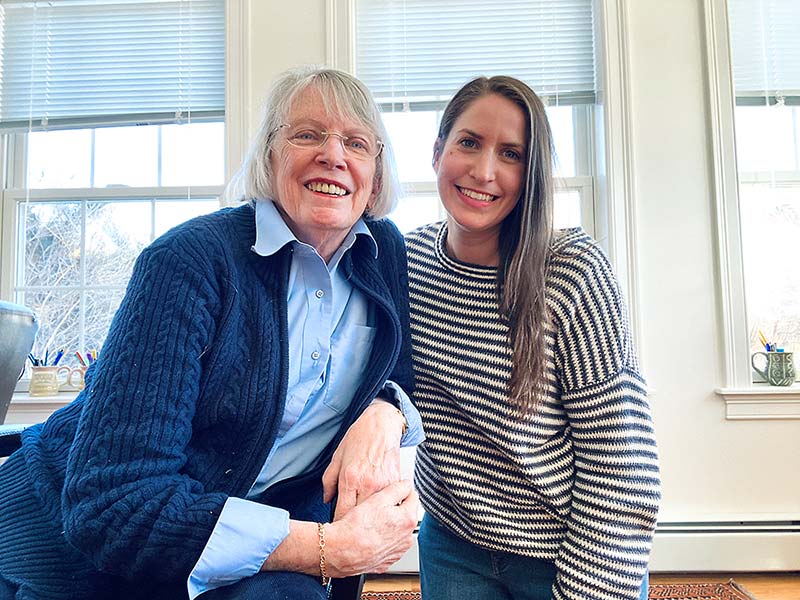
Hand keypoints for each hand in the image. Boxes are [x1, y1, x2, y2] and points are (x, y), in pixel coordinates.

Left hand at [322, 401, 405, 518]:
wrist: (382, 425)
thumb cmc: (359, 438)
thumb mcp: (337, 457)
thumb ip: (329, 481)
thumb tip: (326, 499)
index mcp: (349, 479)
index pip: (343, 513)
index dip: (339, 525)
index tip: (338, 529)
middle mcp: (367, 484)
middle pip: (360, 518)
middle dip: (355, 526)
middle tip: (351, 531)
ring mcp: (383, 484)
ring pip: (377, 513)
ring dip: (371, 520)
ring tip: (366, 524)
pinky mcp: (395, 482)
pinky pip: (389, 502)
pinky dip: (384, 507)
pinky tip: (379, 509)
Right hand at [325, 480, 418, 576]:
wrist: (342, 552)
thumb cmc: (357, 527)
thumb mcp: (378, 499)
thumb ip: (397, 489)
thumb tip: (406, 485)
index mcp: (408, 519)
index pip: (413, 497)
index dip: (401, 490)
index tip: (391, 491)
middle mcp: (407, 537)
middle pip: (406, 514)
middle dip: (395, 508)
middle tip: (377, 506)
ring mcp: (398, 550)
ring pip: (398, 530)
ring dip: (389, 524)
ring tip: (371, 522)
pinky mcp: (388, 559)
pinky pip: (389, 544)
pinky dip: (383, 538)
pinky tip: (370, 534)